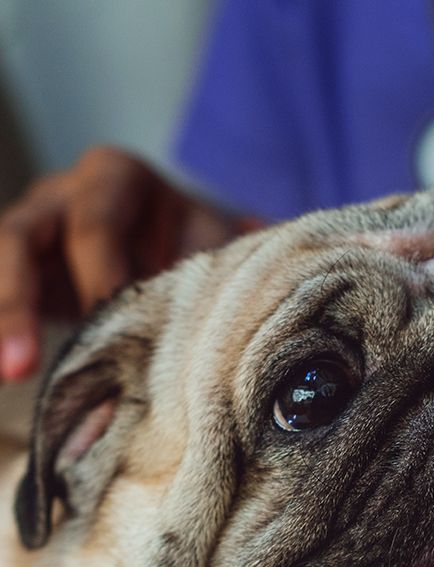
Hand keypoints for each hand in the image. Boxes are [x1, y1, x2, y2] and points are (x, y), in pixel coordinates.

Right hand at [0, 145, 260, 380]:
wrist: (178, 252)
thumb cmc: (197, 243)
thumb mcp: (211, 242)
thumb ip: (220, 258)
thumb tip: (258, 247)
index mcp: (115, 178)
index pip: (94, 224)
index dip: (98, 277)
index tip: (105, 324)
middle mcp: (60, 196)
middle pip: (19, 237)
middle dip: (16, 302)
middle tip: (21, 365)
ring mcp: (31, 232)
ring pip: (0, 262)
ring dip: (2, 319)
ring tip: (6, 372)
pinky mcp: (22, 272)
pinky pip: (1, 294)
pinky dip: (1, 331)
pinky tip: (2, 368)